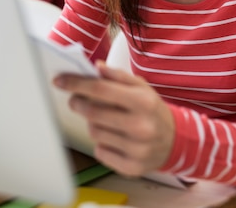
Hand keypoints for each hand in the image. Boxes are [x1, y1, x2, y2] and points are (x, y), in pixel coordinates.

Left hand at [54, 61, 174, 176]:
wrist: (176, 141)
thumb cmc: (152, 109)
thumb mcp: (141, 86)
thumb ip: (117, 75)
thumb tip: (95, 67)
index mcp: (142, 101)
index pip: (101, 89)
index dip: (76, 84)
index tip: (59, 80)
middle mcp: (141, 126)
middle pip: (93, 113)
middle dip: (78, 103)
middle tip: (76, 100)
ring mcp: (137, 149)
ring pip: (94, 132)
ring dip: (92, 123)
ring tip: (102, 119)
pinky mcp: (132, 168)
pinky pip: (100, 152)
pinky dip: (101, 143)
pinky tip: (112, 137)